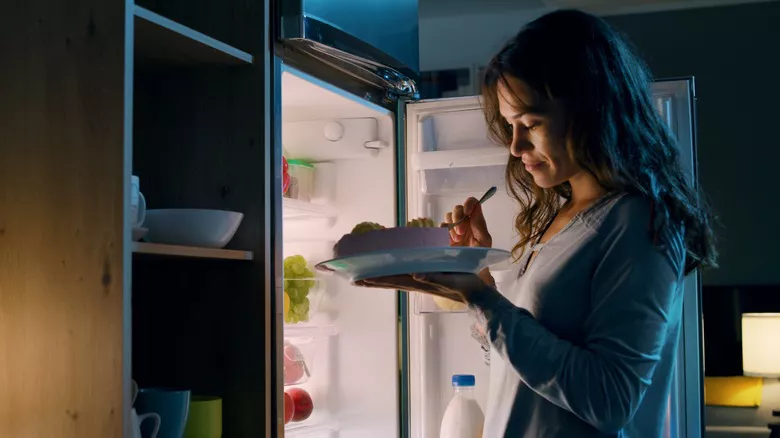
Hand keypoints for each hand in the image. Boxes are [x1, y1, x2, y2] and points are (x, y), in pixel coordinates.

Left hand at [353, 272, 485, 302]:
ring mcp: (420, 283)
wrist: (477, 294)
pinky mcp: (426, 281)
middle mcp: (416, 283)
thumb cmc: (465, 285)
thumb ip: (434, 277)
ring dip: (379, 280)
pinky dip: (392, 276)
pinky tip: (388, 274)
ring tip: (364, 279)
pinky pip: (404, 278)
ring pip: (395, 281)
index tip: (359, 278)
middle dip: (372, 281)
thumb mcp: (450, 279)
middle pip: (389, 282)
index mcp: (420, 282)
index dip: (375, 279)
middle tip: (354, 280)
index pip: (392, 280)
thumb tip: (415, 274)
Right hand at [443, 197, 494, 284]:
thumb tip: (476, 207)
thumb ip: (479, 223)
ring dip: (451, 226)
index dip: (469, 203)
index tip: (468, 212)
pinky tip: (449, 243)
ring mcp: (453, 229)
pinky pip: (440, 228)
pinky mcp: (443, 236)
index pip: (472, 203)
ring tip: (456, 240)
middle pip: (457, 208)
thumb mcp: (484, 240)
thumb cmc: (480, 256)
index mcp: (475, 220)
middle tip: (461, 232)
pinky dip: (444, 233)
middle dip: (458, 218)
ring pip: (448, 217)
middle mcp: (463, 222)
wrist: (471, 272)